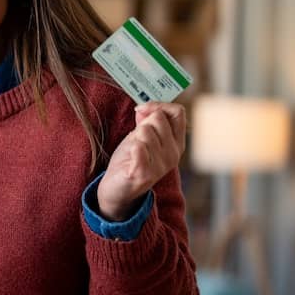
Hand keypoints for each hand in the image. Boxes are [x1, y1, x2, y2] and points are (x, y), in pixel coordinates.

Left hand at [97, 102, 186, 220]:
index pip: (178, 112)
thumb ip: (146, 121)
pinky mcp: (145, 174)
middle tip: (136, 140)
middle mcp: (174, 154)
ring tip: (133, 152)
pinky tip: (131, 158)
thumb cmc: (130, 160)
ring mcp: (161, 165)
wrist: (117, 189)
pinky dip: (131, 148)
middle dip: (142, 124)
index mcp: (176, 142)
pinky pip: (139, 147)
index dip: (158, 105)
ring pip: (145, 131)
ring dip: (134, 138)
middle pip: (158, 118)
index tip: (141, 110)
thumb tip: (145, 107)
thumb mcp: (140, 136)